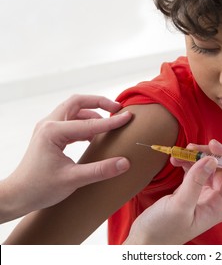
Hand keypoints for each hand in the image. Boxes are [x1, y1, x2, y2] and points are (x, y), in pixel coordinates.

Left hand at [1, 95, 131, 222]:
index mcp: (53, 131)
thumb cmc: (40, 188)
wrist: (18, 195)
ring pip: (73, 110)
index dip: (111, 121)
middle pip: (77, 102)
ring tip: (110, 120)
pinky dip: (86, 122)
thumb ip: (100, 170)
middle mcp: (49, 124)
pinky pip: (71, 121)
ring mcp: (48, 128)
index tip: (128, 117)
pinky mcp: (50, 135)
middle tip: (117, 108)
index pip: (89, 123)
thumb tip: (124, 163)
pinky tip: (96, 135)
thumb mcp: (73, 180)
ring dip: (92, 111)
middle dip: (99, 102)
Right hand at [124, 139, 221, 243]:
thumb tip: (212, 159)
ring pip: (207, 167)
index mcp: (220, 206)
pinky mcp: (192, 191)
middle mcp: (216, 199)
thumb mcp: (180, 205)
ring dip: (195, 157)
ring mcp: (204, 194)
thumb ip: (196, 182)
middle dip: (208, 154)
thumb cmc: (163, 229)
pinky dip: (186, 163)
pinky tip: (175, 160)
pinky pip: (195, 170)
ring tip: (178, 154)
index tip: (211, 145)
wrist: (145, 240)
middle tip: (190, 147)